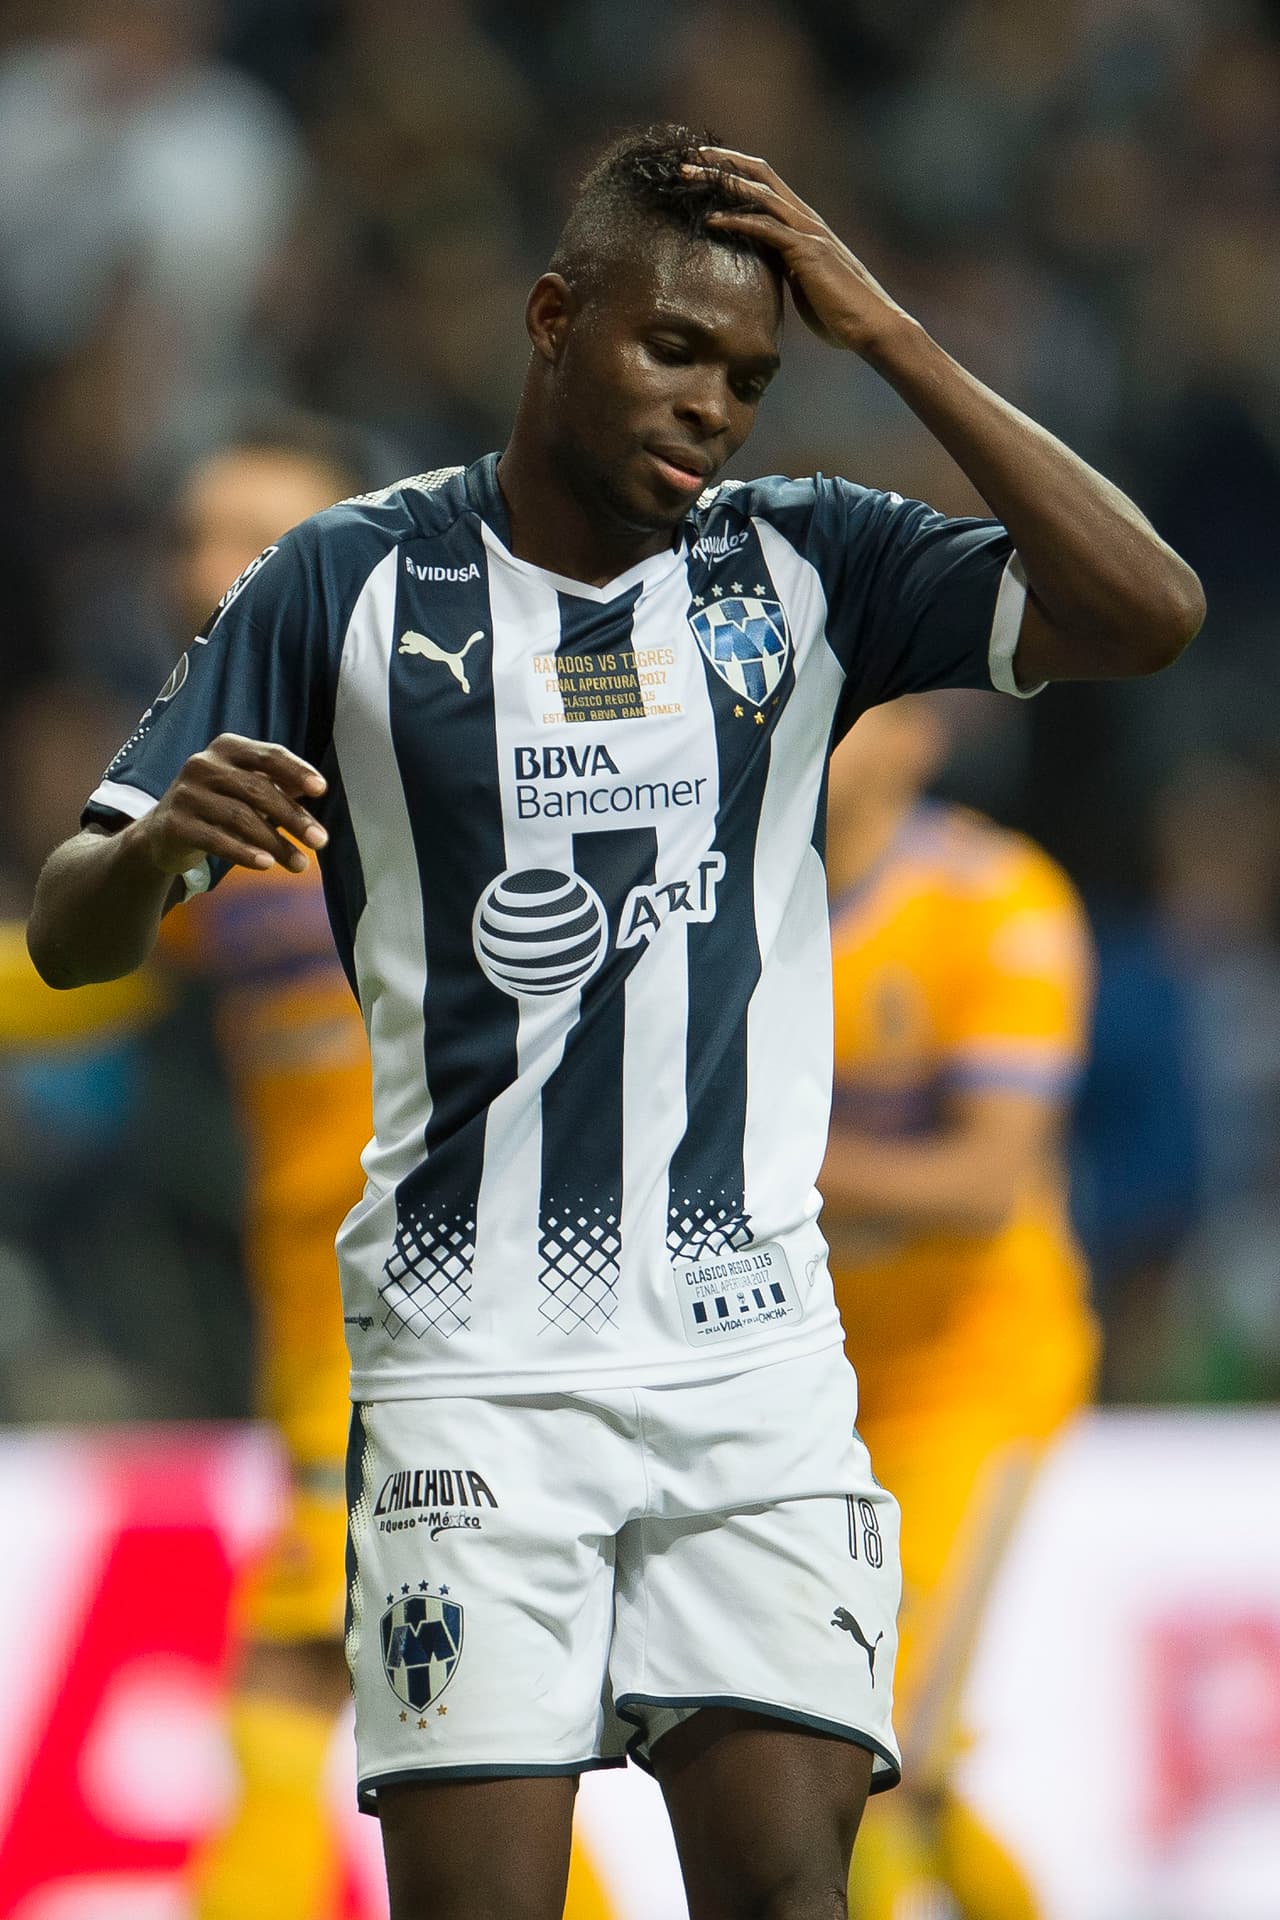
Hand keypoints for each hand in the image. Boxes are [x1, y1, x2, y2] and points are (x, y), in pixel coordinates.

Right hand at [133, 734, 327, 877]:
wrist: (163, 832)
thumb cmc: (218, 805)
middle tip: (320, 841)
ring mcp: (186, 793)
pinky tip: (267, 864)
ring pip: (240, 817)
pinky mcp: (175, 823)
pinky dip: (244, 853)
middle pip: (258, 789)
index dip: (297, 770)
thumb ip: (278, 785)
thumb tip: (315, 787)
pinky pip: (216, 839)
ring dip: (275, 843)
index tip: (321, 790)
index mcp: (227, 748)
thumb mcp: (247, 789)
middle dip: (293, 817)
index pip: (269, 755)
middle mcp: (203, 764)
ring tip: (300, 864)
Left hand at [683, 146, 912, 356]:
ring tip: (688, 178)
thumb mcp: (804, 284)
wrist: (871, 327)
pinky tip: (711, 220)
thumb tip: (767, 272)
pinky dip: (737, 221)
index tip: (704, 169)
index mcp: (804, 225)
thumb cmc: (840, 314)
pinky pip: (766, 228)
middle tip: (688, 160)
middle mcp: (805, 219)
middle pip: (759, 175)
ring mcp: (808, 232)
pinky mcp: (807, 252)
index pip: (766, 184)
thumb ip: (787, 269)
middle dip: (722, 163)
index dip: (735, 171)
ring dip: (721, 182)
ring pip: (759, 194)